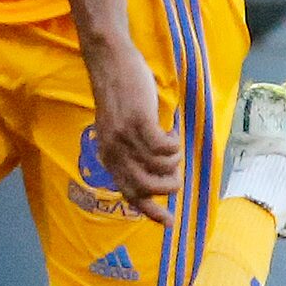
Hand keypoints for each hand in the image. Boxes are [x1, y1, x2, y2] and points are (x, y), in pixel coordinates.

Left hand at [88, 40, 181, 225]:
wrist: (110, 61)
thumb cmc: (120, 94)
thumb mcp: (119, 128)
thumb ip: (130, 150)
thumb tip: (153, 171)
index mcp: (108, 155)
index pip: (129, 193)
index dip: (150, 211)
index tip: (169, 223)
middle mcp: (113, 150)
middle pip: (146, 187)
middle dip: (169, 187)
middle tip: (177, 175)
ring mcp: (125, 136)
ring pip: (160, 167)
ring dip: (173, 161)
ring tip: (172, 144)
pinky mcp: (138, 121)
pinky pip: (165, 148)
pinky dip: (174, 144)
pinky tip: (171, 131)